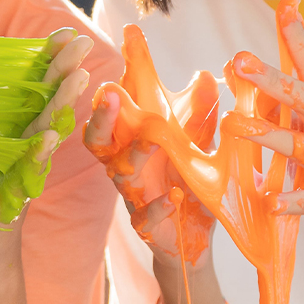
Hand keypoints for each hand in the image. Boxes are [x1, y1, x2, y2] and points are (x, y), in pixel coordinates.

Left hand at [0, 29, 93, 269]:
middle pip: (48, 103)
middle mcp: (27, 146)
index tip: (64, 33)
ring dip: (61, 105)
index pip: (36, 89)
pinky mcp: (13, 197)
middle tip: (82, 42)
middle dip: (64, 72)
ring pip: (45, 132)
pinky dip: (39, 153)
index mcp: (18, 129)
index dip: (49, 61)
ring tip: (78, 78)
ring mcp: (23, 171)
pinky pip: (28, 172)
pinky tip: (51, 137)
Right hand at [84, 91, 216, 269]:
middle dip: (102, 118)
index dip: (109, 93)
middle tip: (110, 95)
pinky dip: (158, 207)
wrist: (193, 234)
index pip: (113, 113)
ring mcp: (134, 196)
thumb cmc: (185, 179)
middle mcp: (125, 166)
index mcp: (131, 142)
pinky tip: (173, 197)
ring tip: (150, 140)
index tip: (113, 69)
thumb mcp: (196, 142)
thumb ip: (199, 112)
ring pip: (120, 174)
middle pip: (99, 141)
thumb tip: (204, 75)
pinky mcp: (148, 227)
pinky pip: (144, 218)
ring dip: (134, 155)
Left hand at [231, 8, 303, 263]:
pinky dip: (289, 200)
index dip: (300, 37)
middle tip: (241, 61)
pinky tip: (269, 200)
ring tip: (235, 124)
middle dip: (274, 78)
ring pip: (302, 146)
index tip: (286, 5)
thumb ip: (288, 97)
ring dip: (268, 134)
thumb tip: (246, 62)